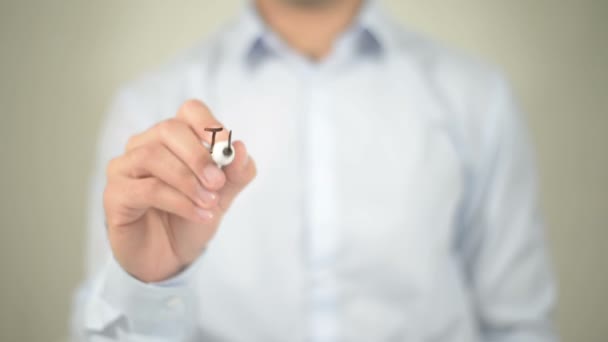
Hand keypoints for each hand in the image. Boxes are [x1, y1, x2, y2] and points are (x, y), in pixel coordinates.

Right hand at [103, 100, 255, 281]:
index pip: (189, 111)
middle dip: (198, 155)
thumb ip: (236, 173)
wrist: (170, 257)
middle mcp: (145, 145)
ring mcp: (125, 167)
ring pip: (153, 156)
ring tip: (209, 203)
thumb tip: (241, 148)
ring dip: (187, 181)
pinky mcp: (115, 194)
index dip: (209, 124)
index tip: (226, 147)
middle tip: (218, 182)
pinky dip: (179, 201)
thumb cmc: (191, 217)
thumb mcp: (222, 195)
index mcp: (174, 138)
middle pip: (169, 130)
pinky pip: (146, 189)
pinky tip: (199, 215)